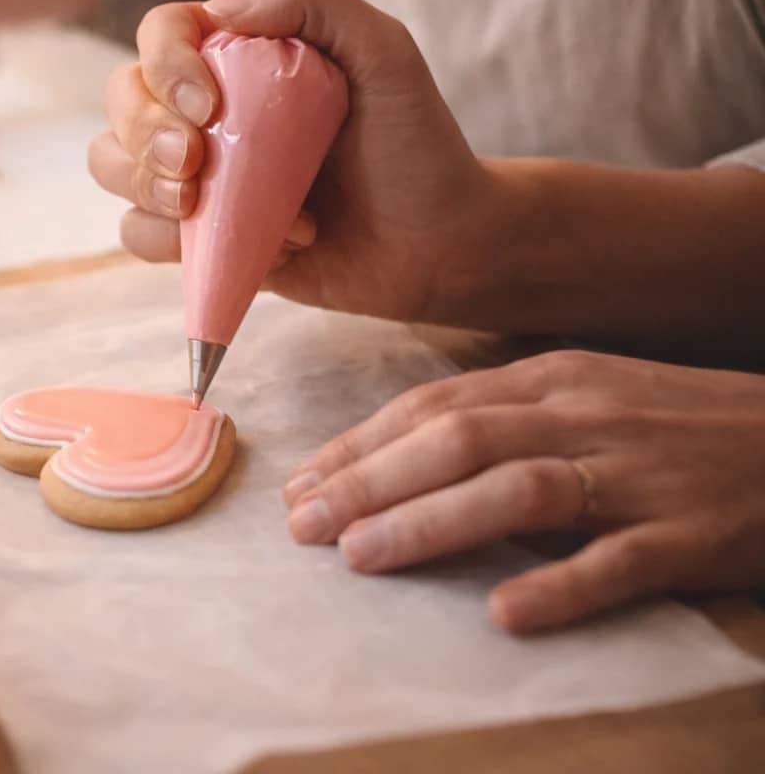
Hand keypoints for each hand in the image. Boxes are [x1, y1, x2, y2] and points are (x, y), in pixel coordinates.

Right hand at [88, 0, 496, 322]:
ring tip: (209, 208)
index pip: (161, 33)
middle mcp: (205, 108)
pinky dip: (181, 247)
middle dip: (142, 134)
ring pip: (112, 165)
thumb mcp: (381, 50)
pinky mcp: (198, 236)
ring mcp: (197, 174)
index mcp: (239, 53)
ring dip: (148, 189)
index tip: (205, 105)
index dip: (164, 65)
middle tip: (195, 165)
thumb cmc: (414, 141)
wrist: (436, 242)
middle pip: (120, 99)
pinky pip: (139, 235)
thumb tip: (219, 12)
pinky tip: (263, 247)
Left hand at [282, 349, 764, 631]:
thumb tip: (399, 457)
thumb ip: (502, 417)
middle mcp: (583, 415)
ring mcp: (637, 473)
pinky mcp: (691, 533)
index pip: (432, 406)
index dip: (359, 446)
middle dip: (369, 482)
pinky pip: (618, 561)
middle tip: (302, 526)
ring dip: (431, 523)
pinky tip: (506, 613)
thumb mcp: (585, 397)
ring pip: (519, 490)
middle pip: (458, 441)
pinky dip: (560, 586)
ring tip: (362, 558)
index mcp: (550, 379)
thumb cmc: (676, 424)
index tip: (299, 484)